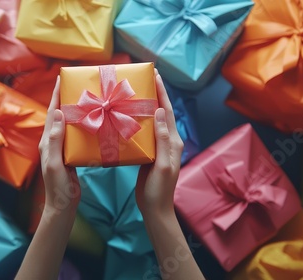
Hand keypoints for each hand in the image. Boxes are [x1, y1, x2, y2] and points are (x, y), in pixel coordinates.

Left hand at [38, 76, 80, 215]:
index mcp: (47, 141)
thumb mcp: (55, 163)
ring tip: (86, 98)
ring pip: (68, 123)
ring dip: (75, 110)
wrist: (63, 205)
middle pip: (60, 115)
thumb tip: (59, 114)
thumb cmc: (58, 187)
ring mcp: (62, 148)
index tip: (61, 79)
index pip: (52, 113)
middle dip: (65, 98)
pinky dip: (82, 124)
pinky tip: (92, 121)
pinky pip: (76, 135)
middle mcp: (53, 142)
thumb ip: (55, 140)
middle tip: (77, 84)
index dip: (55, 96)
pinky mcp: (71, 154)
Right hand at [135, 72, 183, 217]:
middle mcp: (168, 141)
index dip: (162, 93)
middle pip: (162, 112)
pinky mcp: (150, 153)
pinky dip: (139, 120)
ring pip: (153, 120)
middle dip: (156, 94)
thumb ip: (162, 140)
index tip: (156, 76)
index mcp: (173, 142)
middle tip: (147, 78)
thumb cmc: (159, 189)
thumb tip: (159, 112)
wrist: (155, 208)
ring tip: (136, 92)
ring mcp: (159, 147)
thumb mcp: (161, 165)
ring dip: (147, 105)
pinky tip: (129, 116)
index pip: (167, 112)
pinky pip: (146, 132)